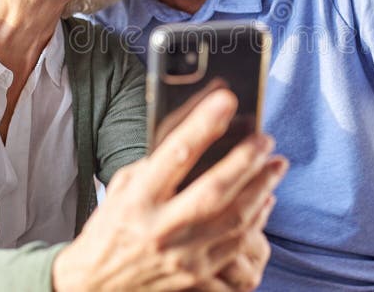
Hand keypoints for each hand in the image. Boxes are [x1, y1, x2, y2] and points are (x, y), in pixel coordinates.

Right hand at [52, 89, 287, 290]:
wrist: (96, 286)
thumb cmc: (110, 228)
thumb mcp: (122, 188)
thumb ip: (155, 165)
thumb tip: (196, 135)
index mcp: (137, 200)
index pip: (175, 155)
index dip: (203, 125)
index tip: (226, 100)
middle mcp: (159, 229)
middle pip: (214, 190)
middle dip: (246, 161)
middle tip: (266, 139)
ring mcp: (180, 257)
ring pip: (234, 220)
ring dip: (262, 189)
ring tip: (276, 166)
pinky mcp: (195, 276)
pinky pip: (236, 248)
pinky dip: (256, 222)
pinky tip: (265, 202)